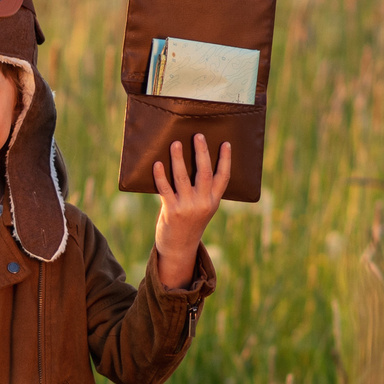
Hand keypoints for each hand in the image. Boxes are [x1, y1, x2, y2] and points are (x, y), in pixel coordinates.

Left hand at [151, 135, 231, 288]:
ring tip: (175, 143)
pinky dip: (160, 175)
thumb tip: (191, 160)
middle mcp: (203, 203)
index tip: (226, 143)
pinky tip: (157, 163)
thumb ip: (201, 190)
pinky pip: (165, 189)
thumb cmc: (189, 222)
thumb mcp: (202, 208)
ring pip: (182, 177)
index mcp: (213, 201)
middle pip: (205, 173)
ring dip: (178, 158)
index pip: (224, 177)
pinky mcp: (171, 211)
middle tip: (198, 135)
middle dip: (201, 152)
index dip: (225, 160)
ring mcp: (187, 207)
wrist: (179, 248)